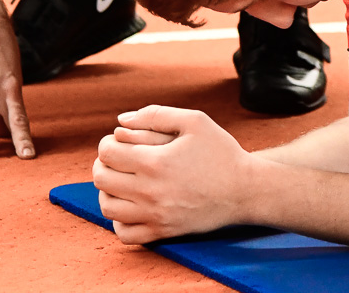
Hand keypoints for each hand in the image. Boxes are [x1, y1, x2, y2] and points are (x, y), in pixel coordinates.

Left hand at [93, 106, 250, 243]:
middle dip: (104, 164)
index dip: (108, 143)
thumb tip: (120, 122)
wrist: (246, 190)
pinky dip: (118, 220)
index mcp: (155, 162)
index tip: (119, 141)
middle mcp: (149, 192)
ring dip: (108, 191)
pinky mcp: (162, 232)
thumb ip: (155, 115)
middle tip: (117, 159)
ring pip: (107, 207)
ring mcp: (154, 215)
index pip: (107, 152)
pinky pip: (124, 233)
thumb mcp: (195, 121)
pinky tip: (130, 206)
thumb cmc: (221, 152)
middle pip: (102, 179)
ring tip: (121, 181)